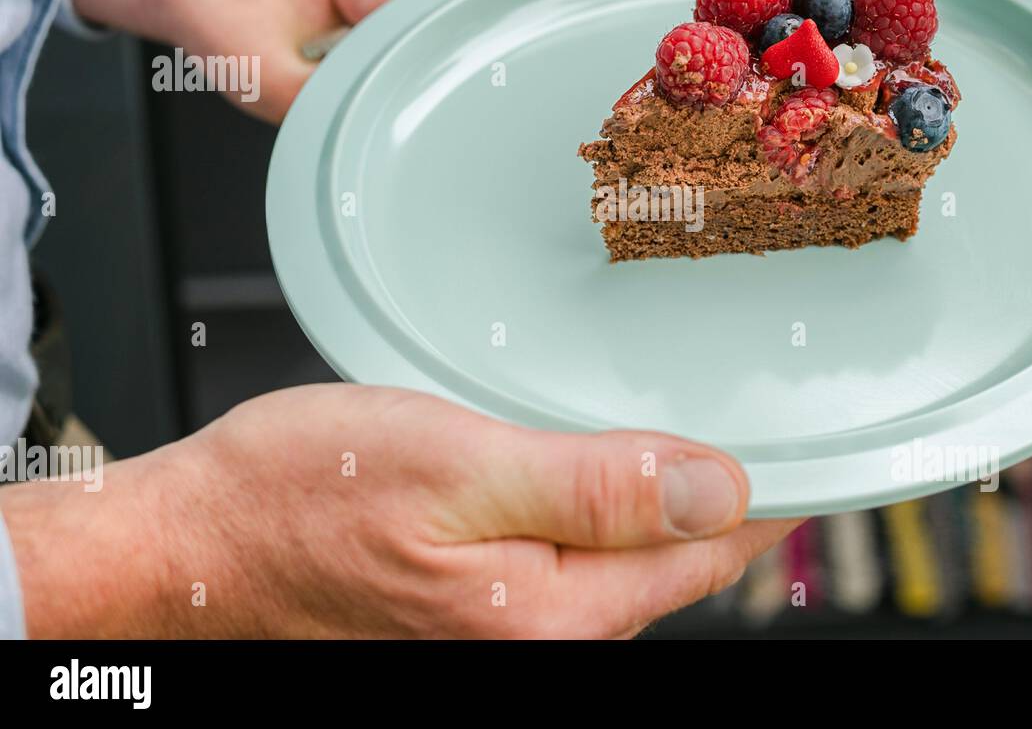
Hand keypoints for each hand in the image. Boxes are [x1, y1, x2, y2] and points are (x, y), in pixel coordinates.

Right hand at [1, 384, 799, 637]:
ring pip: (629, 553)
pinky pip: (579, 550)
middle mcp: (544, 630)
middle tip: (763, 413)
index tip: (817, 446)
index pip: (707, 552)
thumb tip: (721, 489)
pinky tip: (605, 454)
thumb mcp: (460, 468)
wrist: (200, 539)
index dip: (769, 493)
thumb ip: (596, 486)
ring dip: (668, 493)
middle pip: (677, 559)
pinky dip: (611, 499)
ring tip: (697, 424)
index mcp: (553, 609)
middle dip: (725, 491)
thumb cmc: (306, 494)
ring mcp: (513, 618)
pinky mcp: (484, 596)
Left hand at [67, 0, 624, 121]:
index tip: (610, 0)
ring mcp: (407, 77)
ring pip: (444, 70)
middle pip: (509, 56)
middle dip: (475, 14)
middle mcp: (450, 38)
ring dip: (393, 6)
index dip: (576, 10)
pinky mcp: (360, 114)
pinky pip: (389, 103)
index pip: (549, 9)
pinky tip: (333, 21)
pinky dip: (360, 54)